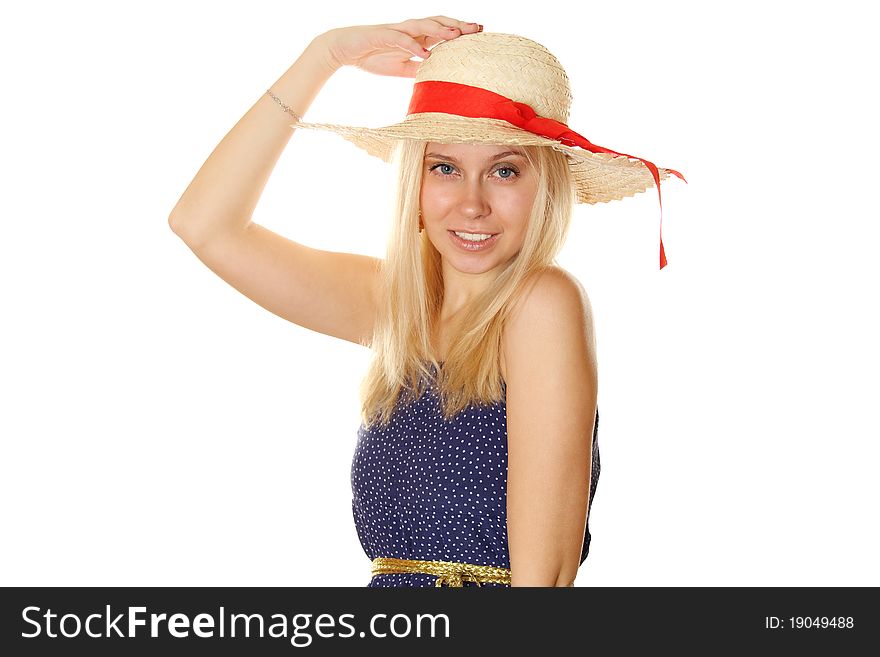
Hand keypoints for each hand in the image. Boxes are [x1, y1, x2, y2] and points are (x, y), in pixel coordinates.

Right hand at [318, 16, 482, 77]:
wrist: (345, 49)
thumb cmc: (374, 56)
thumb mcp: (402, 68)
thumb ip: (419, 70)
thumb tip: (437, 78)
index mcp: (416, 37)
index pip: (443, 31)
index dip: (461, 31)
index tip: (480, 34)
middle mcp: (410, 30)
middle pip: (438, 23)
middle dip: (458, 25)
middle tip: (478, 28)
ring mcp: (397, 31)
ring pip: (423, 26)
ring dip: (440, 30)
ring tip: (456, 34)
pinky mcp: (383, 35)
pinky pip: (401, 40)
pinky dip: (414, 46)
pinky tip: (426, 54)